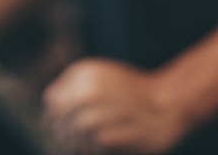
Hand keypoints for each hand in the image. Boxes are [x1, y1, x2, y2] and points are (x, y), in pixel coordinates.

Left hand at [43, 59, 187, 154]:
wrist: (168, 105)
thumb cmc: (132, 95)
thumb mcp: (102, 79)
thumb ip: (74, 89)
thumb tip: (49, 108)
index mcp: (85, 71)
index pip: (51, 100)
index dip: (57, 114)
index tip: (71, 122)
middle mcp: (87, 89)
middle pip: (56, 122)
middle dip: (65, 132)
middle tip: (85, 136)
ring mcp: (97, 114)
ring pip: (69, 138)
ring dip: (80, 144)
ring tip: (99, 140)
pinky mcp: (107, 138)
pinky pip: (87, 151)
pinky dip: (94, 151)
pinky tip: (109, 144)